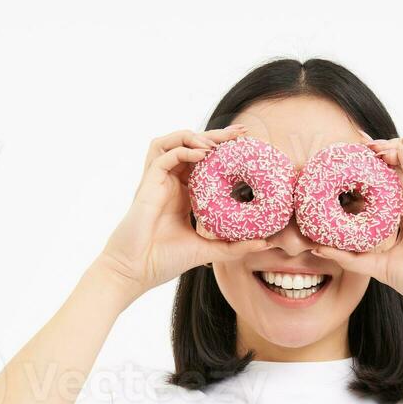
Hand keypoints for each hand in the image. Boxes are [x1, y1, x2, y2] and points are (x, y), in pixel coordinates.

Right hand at [94, 126, 270, 297]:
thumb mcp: (208, 249)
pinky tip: (202, 154)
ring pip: (173, 141)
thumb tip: (266, 243)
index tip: (247, 146)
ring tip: (218, 143)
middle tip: (241, 133)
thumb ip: (235, 245)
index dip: (223, 151)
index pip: (204, 162)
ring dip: (195, 136)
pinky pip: (163, 154)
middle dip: (216, 135)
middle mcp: (170, 182)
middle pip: (192, 146)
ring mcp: (158, 180)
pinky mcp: (148, 182)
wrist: (136, 270)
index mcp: (183, 194)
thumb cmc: (165, 260)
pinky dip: (183, 149)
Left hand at [314, 137, 402, 319]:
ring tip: (379, 148)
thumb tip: (316, 247)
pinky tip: (400, 153)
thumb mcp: (376, 265)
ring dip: (402, 151)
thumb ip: (348, 256)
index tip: (352, 150)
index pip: (391, 179)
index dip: (375, 162)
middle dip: (386, 149)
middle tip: (362, 143)